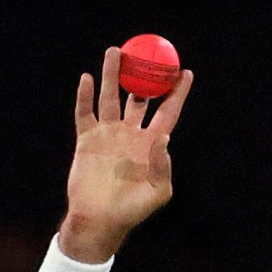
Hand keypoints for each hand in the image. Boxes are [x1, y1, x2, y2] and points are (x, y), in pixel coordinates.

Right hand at [60, 46, 192, 260]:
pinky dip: (85, 96)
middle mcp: (131, 134)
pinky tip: (87, 78)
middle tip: (144, 52)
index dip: (177, 93)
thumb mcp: (157, 193)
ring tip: (115, 51)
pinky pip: (85, 113)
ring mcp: (108, 135)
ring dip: (112, 75)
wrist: (98, 220)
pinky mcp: (88, 140)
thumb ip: (163, 166)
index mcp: (151, 144)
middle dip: (142, 75)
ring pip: (111, 97)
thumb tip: (164, 138)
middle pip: (138, 97)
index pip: (167, 112)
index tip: (185, 72)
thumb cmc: (131, 211)